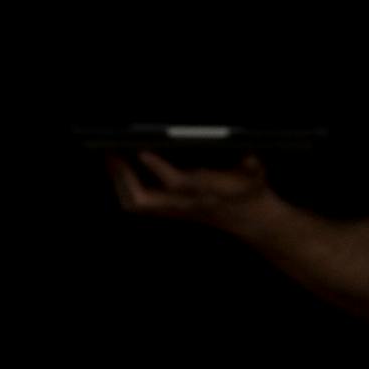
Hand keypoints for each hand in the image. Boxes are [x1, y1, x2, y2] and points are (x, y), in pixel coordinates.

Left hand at [106, 150, 279, 232]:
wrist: (252, 219)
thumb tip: (238, 149)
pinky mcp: (171, 212)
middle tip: (114, 151)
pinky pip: (139, 204)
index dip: (158, 168)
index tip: (142, 150)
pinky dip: (125, 187)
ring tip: (113, 158)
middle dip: (125, 176)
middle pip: (145, 199)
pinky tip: (122, 170)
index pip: (179, 184)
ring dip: (120, 182)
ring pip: (137, 204)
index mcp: (209, 191)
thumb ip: (247, 161)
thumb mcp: (255, 169)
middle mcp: (188, 204)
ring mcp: (177, 210)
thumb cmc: (252, 189)